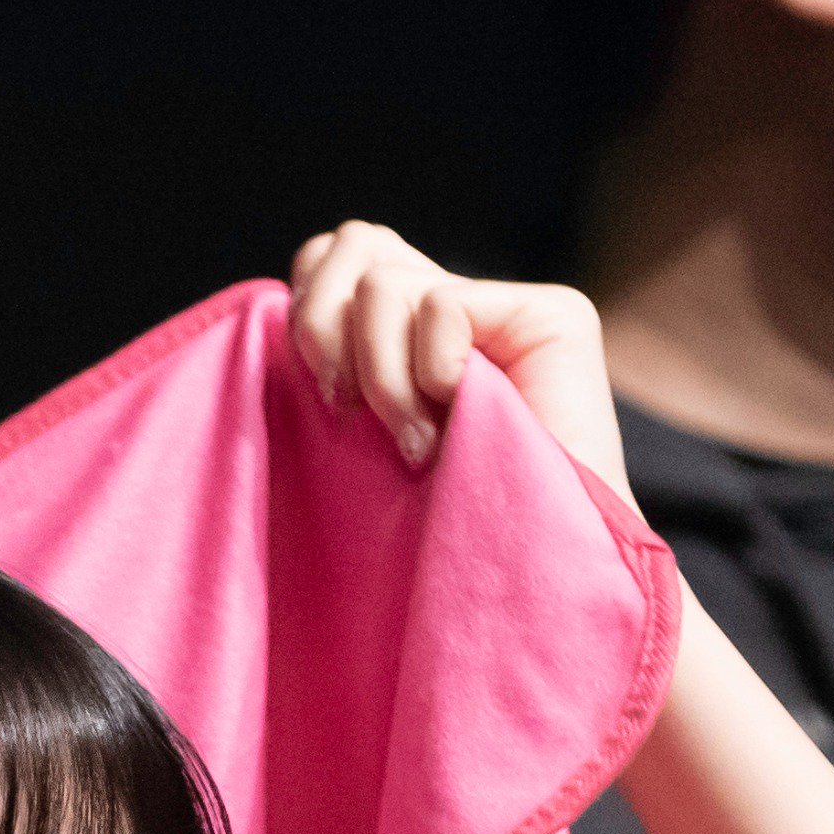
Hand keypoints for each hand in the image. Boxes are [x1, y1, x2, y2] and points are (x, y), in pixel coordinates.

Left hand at [288, 221, 633, 506]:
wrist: (515, 586)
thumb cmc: (428, 540)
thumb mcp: (352, 441)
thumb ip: (333, 363)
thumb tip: (281, 302)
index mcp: (408, 334)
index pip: (331, 258)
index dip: (306, 310)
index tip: (324, 400)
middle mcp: (458, 311)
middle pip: (352, 247)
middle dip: (323, 332)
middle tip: (348, 415)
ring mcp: (507, 310)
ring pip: (384, 280)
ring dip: (380, 375)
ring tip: (414, 445)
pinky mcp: (552, 316)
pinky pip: (438, 306)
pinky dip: (430, 371)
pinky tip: (456, 423)